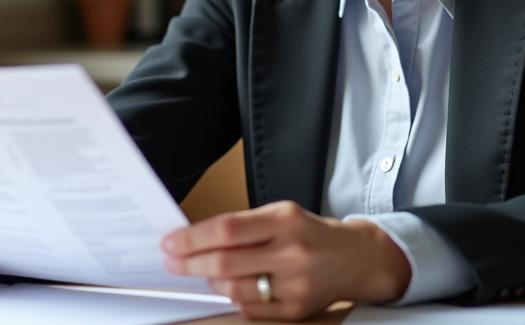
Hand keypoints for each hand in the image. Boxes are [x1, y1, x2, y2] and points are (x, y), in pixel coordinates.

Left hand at [161, 200, 410, 320]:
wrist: (354, 258)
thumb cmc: (310, 233)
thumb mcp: (281, 214)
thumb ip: (242, 225)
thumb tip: (194, 238)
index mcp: (286, 220)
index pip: (228, 229)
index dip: (193, 237)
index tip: (171, 241)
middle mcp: (292, 252)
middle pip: (225, 262)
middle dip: (190, 262)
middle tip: (172, 259)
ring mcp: (295, 285)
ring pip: (233, 288)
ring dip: (210, 280)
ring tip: (205, 271)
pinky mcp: (295, 310)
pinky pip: (249, 308)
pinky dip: (233, 297)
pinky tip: (231, 285)